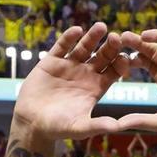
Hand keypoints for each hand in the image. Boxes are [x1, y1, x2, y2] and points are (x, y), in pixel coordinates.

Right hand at [12, 23, 130, 141]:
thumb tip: (117, 128)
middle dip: (110, 46)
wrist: (31, 123)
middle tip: (116, 37)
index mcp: (96, 87)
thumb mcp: (79, 128)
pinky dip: (69, 38)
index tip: (125, 57)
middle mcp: (85, 74)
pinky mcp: (51, 62)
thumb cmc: (57, 128)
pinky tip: (77, 30)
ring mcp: (69, 66)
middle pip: (102, 56)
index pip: (114, 71)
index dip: (120, 63)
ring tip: (101, 27)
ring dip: (93, 37)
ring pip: (85, 47)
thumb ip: (97, 126)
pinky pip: (62, 46)